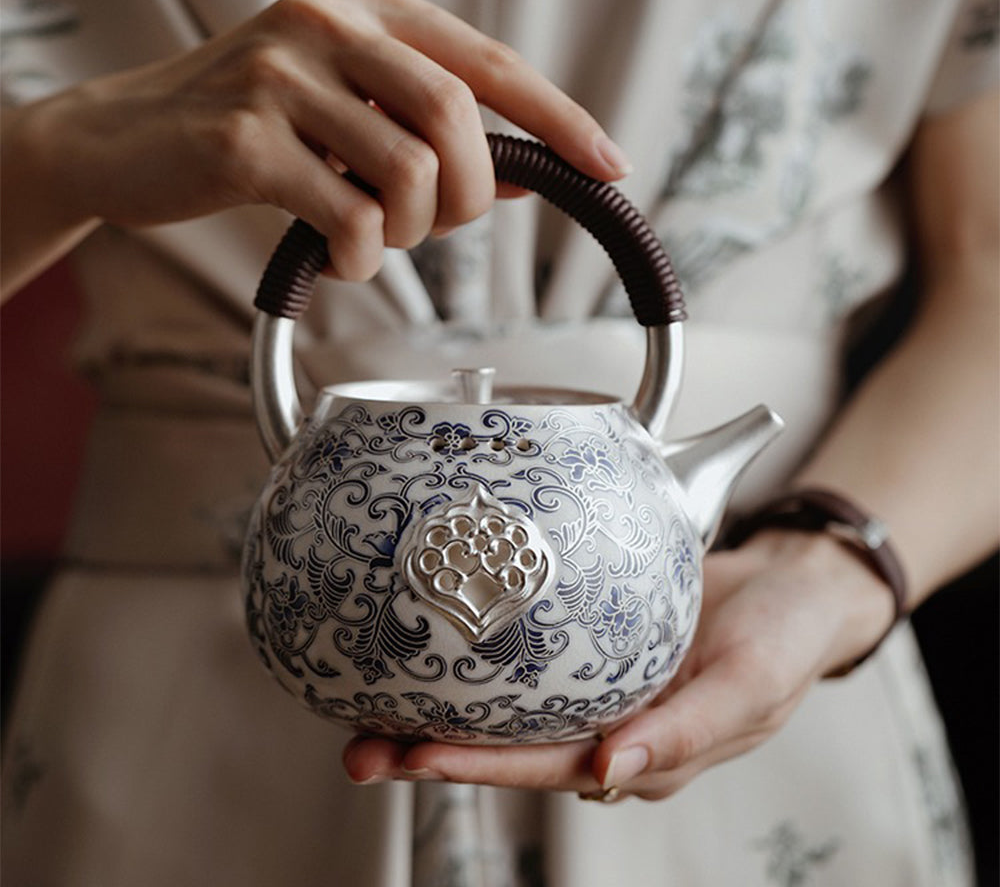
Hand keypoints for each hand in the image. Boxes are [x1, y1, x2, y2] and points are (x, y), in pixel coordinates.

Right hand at [3, 0, 629, 286]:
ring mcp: (280, 73)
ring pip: (409, 175)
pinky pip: (349, 220)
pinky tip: (333, 251)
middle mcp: (328, 19)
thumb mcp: (348, 102)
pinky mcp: (243, 139)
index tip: (609, 165)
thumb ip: (428, 126)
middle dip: (469, 197)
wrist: (128, 136)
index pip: (489, 61)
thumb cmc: (257, 123)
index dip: (559, 119)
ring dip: (407, 233)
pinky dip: (360, 258)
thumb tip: (525, 176)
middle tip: (437, 225)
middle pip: (457, 120)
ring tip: (369, 233)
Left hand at [341, 533, 894, 799]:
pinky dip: (480, 660)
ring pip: (508, 709)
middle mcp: (607, 726)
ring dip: (440, 709)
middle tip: (360, 745)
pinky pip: (528, 661)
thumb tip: (609, 772)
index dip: (481, 768)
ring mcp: (595, 688)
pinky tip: (433, 642)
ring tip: (366, 708)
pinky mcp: (590, 646)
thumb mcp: (748, 686)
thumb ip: (686, 733)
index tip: (417, 756)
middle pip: (508, 748)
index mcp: (643, 753)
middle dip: (433, 751)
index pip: (547, 770)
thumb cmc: (782, 642)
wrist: (792, 588)